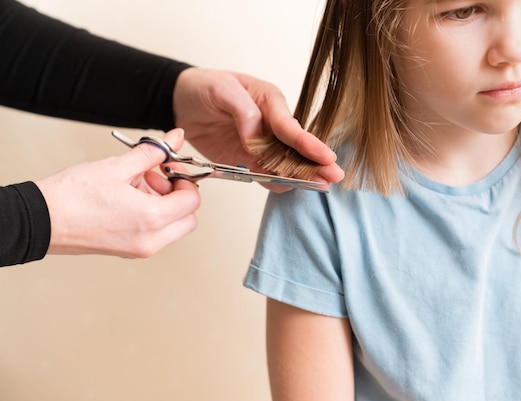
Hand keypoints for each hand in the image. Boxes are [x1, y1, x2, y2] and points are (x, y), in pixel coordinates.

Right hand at [35, 129, 200, 257]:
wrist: (41, 220)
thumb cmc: (72, 197)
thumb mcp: (118, 166)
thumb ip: (153, 152)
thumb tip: (175, 139)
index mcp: (152, 219)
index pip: (192, 201)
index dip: (185, 180)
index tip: (170, 168)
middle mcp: (151, 240)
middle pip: (188, 219)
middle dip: (178, 196)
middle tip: (155, 178)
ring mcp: (140, 249)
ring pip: (173, 228)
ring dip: (164, 206)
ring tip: (134, 187)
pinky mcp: (129, 251)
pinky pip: (155, 235)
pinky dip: (151, 217)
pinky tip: (127, 199)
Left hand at [172, 68, 343, 191]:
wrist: (180, 102)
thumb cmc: (203, 87)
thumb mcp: (221, 90)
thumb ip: (243, 112)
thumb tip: (256, 137)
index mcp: (270, 102)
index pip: (290, 127)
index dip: (308, 144)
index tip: (325, 156)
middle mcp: (271, 124)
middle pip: (296, 148)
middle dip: (315, 162)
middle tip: (334, 176)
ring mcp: (261, 145)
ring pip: (285, 164)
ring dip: (301, 175)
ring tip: (321, 186)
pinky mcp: (249, 160)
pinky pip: (265, 174)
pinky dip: (276, 182)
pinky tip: (291, 188)